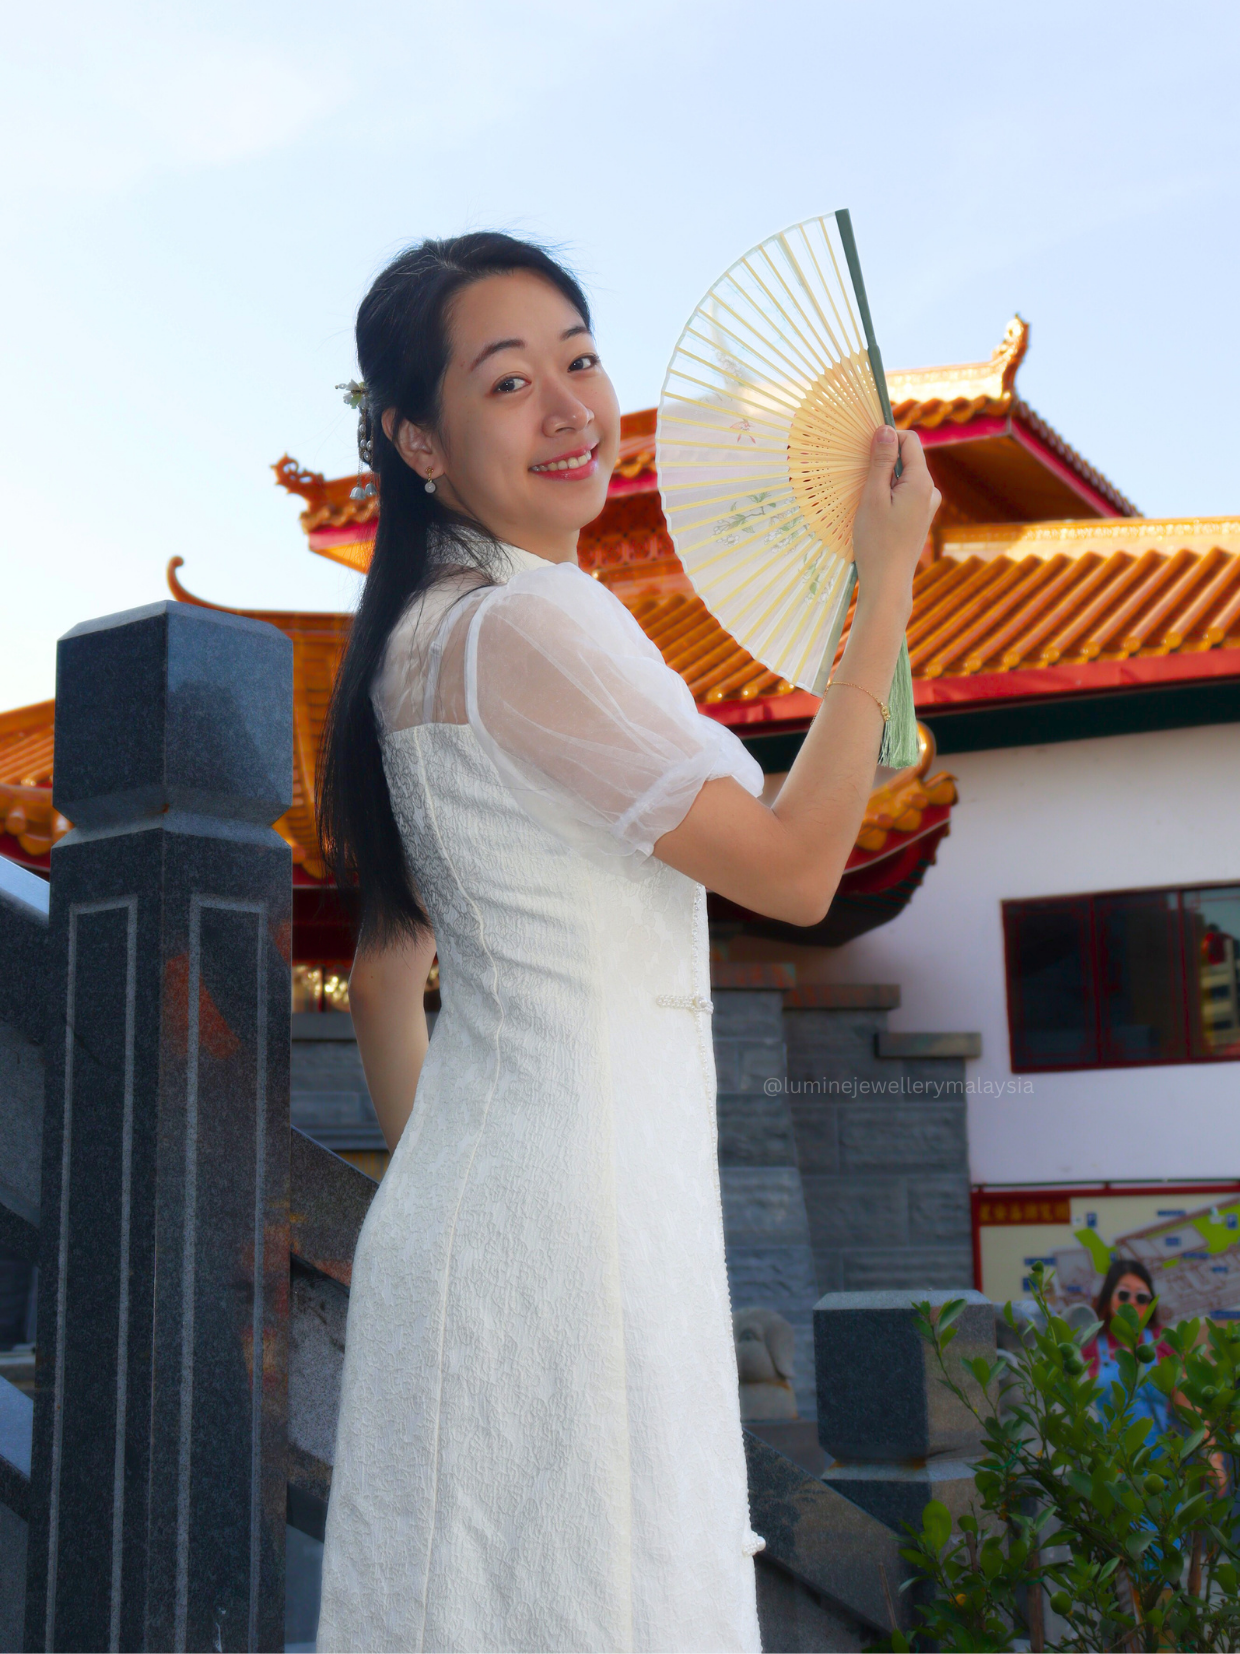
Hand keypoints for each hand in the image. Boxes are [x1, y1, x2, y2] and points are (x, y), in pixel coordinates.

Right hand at [851, 426, 939, 611]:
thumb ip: (881, 461)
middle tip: (861, 480)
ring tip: (867, 501)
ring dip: (885, 480)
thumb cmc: (876, 542)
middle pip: (907, 458)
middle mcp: (930, 490)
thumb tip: (885, 429)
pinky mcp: (920, 517)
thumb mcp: (873, 497)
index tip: (865, 451)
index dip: (887, 438)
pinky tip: (875, 513)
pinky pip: (905, 494)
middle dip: (884, 462)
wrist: (887, 582)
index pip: (909, 440)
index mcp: (921, 482)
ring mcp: (927, 505)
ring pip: (904, 477)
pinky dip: (889, 495)